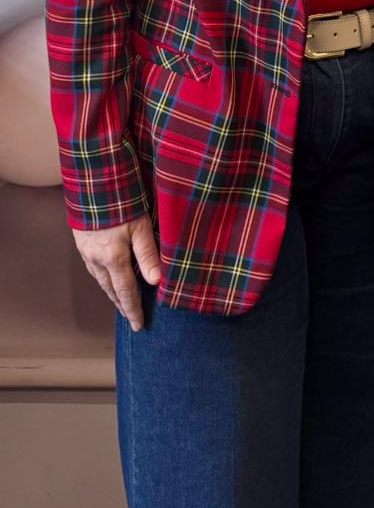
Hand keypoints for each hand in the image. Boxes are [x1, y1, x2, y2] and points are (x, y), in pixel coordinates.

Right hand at [71, 213, 160, 332]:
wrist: (92, 181)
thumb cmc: (121, 201)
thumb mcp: (140, 225)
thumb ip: (148, 254)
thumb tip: (156, 282)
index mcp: (113, 258)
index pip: (126, 292)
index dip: (133, 310)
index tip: (139, 326)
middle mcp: (97, 259)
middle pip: (111, 289)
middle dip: (121, 305)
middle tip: (130, 318)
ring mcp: (87, 251)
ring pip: (100, 279)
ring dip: (111, 292)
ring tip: (120, 301)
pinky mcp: (82, 241)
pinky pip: (94, 267)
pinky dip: (103, 277)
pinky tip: (107, 276)